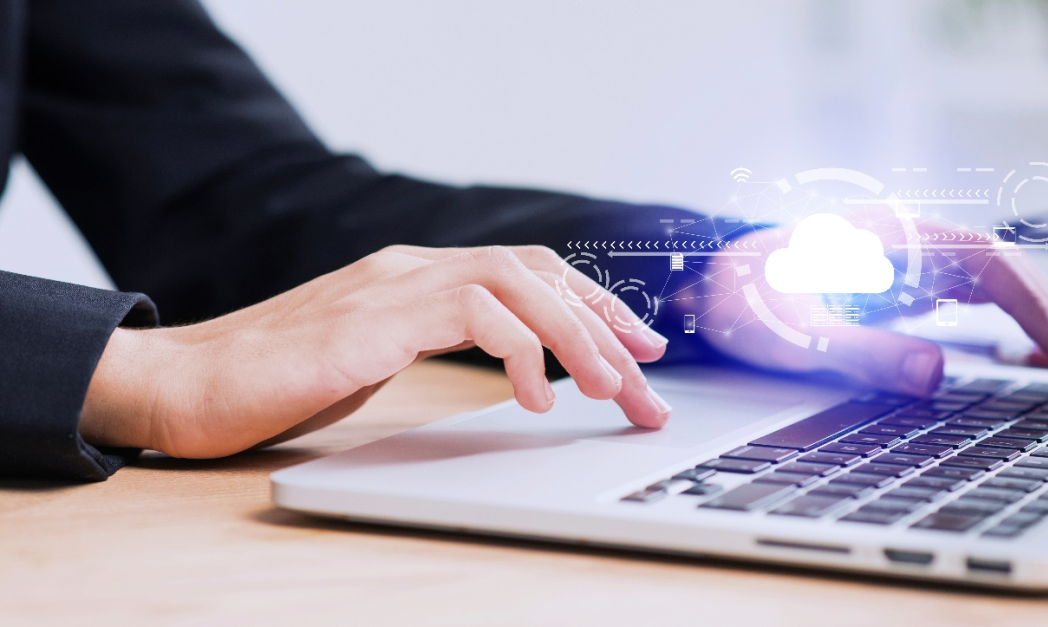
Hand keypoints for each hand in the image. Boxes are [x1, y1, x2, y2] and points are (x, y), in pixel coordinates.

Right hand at [80, 245, 671, 457]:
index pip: (529, 273)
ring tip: (610, 390)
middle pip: (538, 274)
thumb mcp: (381, 358)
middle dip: (605, 327)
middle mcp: (414, 268)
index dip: (593, 306)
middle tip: (648, 381)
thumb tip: (517, 364)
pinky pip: (471, 313)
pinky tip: (532, 396)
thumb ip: (438, 343)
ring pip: (517, 284)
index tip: (639, 348)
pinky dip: (517, 350)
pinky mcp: (373, 317)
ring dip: (576, 338)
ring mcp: (393, 285)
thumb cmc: (280, 382)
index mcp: (419, 277)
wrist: (188, 386)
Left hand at [694, 216, 1047, 396]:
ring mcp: (904, 261)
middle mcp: (904, 242)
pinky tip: (1034, 344)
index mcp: (886, 239)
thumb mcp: (792, 334)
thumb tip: (935, 372)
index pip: (985, 262)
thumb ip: (860, 351)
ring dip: (1036, 317)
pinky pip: (970, 295)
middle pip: (1001, 270)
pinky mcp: (898, 283)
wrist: (705, 286)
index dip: (1031, 305)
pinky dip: (1008, 319)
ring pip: (992, 282)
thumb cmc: (740, 300)